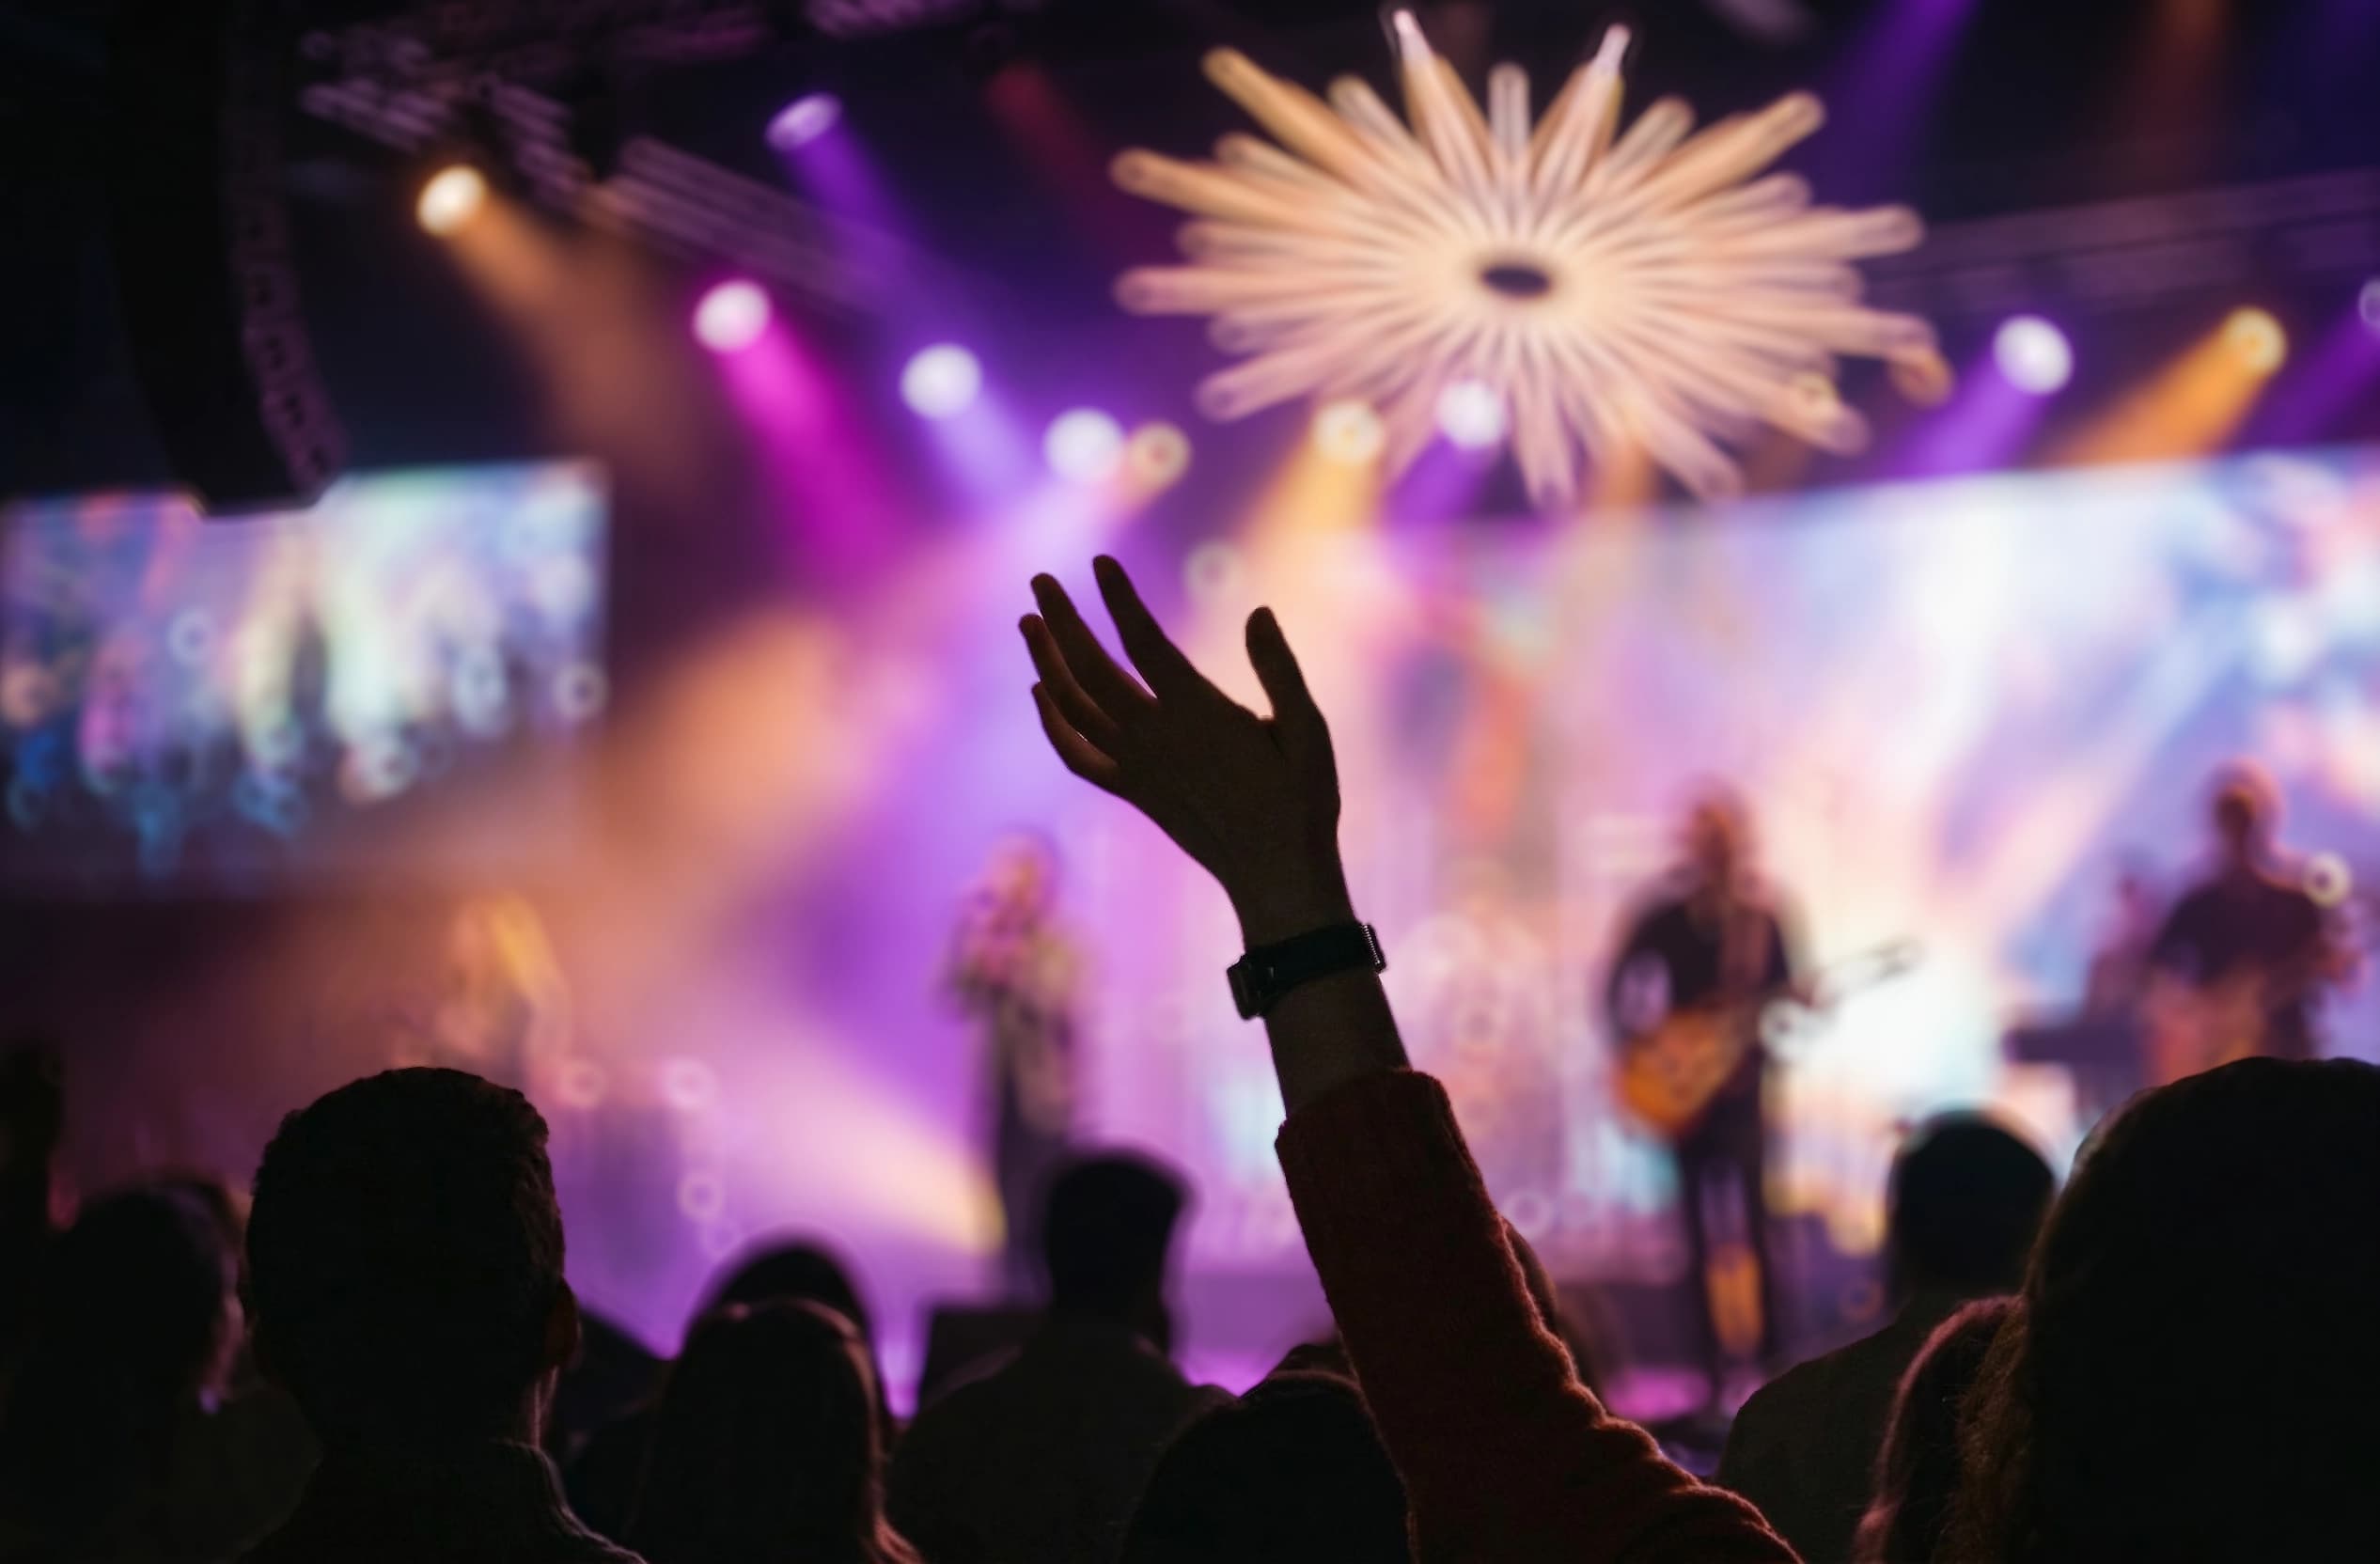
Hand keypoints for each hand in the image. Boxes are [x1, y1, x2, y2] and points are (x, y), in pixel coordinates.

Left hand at [1022, 556, 1351, 945]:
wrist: (1276, 873)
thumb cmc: (1302, 798)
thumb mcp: (1309, 729)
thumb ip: (1279, 669)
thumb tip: (1259, 612)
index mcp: (1199, 714)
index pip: (1145, 643)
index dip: (1119, 601)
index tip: (1099, 562)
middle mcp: (1157, 737)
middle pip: (1091, 669)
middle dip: (1062, 621)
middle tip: (1039, 581)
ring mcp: (1138, 766)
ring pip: (1073, 708)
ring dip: (1045, 662)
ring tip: (1028, 623)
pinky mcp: (1133, 791)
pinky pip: (1077, 755)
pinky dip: (1051, 723)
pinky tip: (1040, 693)